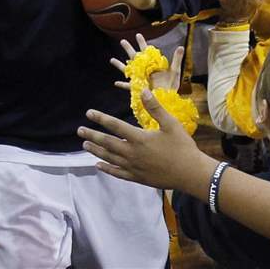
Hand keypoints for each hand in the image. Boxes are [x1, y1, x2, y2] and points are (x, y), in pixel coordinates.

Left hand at [78, 89, 213, 189]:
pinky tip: (99, 165)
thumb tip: (143, 91)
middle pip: (107, 143)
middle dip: (92, 136)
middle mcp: (132, 153)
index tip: (89, 113)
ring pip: (109, 158)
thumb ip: (155, 108)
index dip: (101, 119)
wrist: (190, 173)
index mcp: (139, 138)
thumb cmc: (182, 146)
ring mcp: (133, 167)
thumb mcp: (171, 123)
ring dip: (96, 151)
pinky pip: (117, 173)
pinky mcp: (137, 177)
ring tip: (85, 145)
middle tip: (80, 131)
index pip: (115, 126)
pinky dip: (107, 169)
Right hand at [111, 34, 183, 91]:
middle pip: (134, 58)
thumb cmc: (171, 85)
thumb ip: (177, 59)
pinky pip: (128, 86)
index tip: (138, 35)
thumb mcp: (175, 71)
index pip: (146, 52)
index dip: (142, 43)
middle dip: (129, 49)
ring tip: (112, 59)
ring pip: (128, 70)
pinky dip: (122, 85)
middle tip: (123, 40)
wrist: (168, 100)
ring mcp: (140, 79)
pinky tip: (116, 83)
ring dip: (120, 65)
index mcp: (152, 65)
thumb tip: (181, 47)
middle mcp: (144, 71)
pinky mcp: (138, 89)